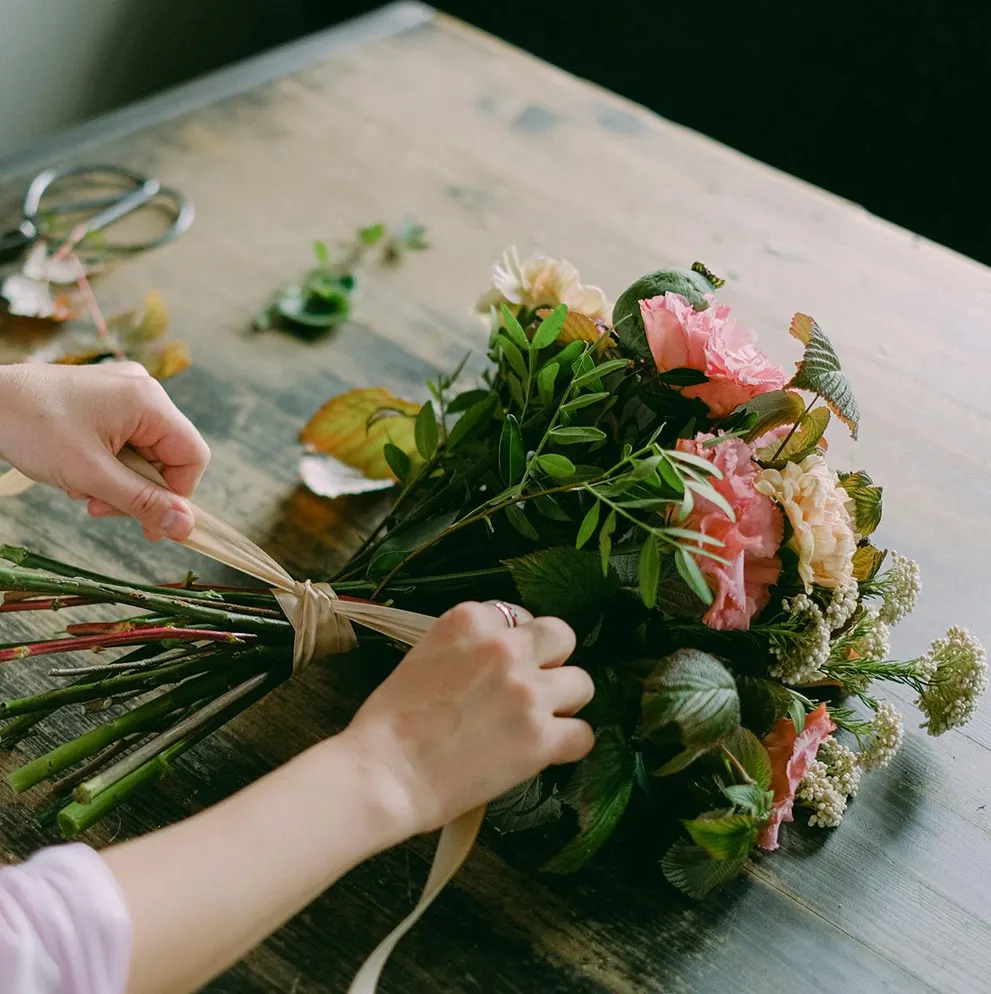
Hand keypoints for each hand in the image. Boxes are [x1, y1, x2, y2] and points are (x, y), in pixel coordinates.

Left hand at [0, 362, 209, 539]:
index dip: (176, 494)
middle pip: (167, 455)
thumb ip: (143, 502)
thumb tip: (186, 527)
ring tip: (83, 488)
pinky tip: (80, 470)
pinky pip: (126, 438)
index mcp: (149, 401)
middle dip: (138, 488)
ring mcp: (124, 391)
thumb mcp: (91, 475)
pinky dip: (108, 462)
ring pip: (145, 451)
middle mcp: (144, 390)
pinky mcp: (106, 397)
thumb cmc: (32, 428)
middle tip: (100, 507)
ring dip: (119, 479)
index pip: (192, 456)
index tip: (149, 522)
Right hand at [341, 600, 594, 834]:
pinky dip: (568, 745)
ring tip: (540, 723)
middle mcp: (505, 648)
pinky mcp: (541, 737)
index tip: (504, 665)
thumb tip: (493, 662)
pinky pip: (583, 734)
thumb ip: (466, 649)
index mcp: (470, 621)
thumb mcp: (424, 657)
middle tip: (531, 687)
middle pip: (560, 636)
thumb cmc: (389, 723)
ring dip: (565, 703)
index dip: (514, 643)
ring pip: (582, 683)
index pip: (516, 615)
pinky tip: (546, 753)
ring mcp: (527, 691)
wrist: (384, 773)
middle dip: (551, 660)